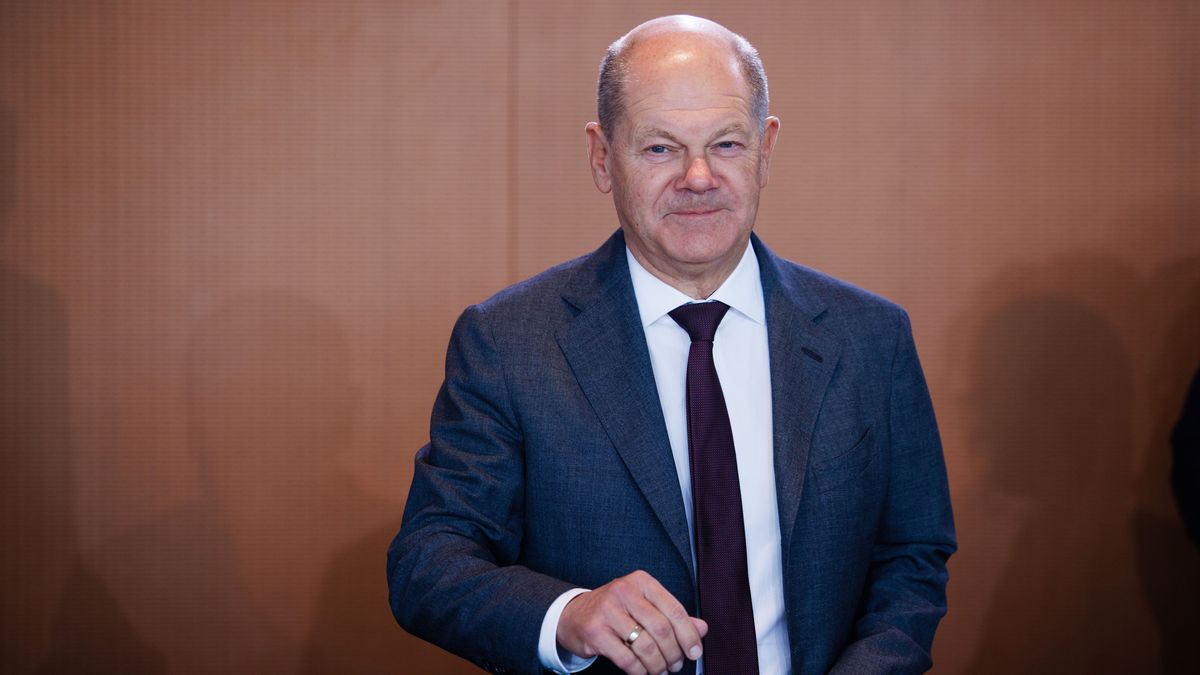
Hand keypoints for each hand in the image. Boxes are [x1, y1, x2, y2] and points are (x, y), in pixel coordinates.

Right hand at [556, 570, 707, 674]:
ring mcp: (608, 611)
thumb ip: (673, 617)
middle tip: (676, 665)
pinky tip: (643, 672)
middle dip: (673, 653)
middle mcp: (624, 591)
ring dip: (658, 665)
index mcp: (641, 582)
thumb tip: (702, 629)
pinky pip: (627, 659)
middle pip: (661, 629)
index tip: (695, 652)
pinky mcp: (596, 631)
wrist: (573, 615)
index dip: (689, 634)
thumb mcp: (644, 607)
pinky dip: (640, 671)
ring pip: (645, 646)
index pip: (674, 609)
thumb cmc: (615, 611)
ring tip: (660, 670)